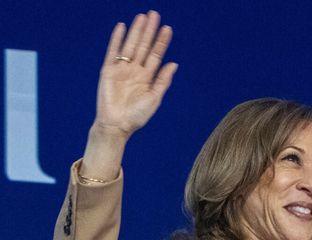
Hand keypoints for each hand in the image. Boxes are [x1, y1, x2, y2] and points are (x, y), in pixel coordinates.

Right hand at [93, 10, 176, 138]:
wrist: (117, 125)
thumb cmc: (137, 115)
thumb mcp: (154, 98)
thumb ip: (163, 80)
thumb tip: (174, 63)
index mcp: (147, 77)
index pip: (156, 55)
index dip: (161, 42)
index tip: (168, 29)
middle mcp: (135, 70)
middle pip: (144, 46)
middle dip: (149, 31)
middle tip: (155, 14)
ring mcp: (121, 69)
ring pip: (130, 45)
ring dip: (136, 31)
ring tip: (142, 17)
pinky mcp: (108, 70)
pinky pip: (112, 51)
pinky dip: (116, 39)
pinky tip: (121, 27)